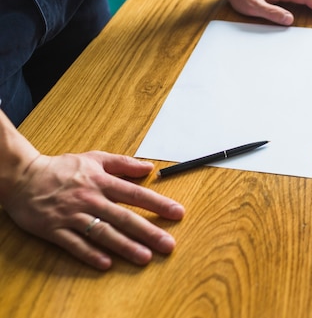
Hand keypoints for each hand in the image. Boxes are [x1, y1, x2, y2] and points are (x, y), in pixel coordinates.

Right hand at [1, 151, 183, 269]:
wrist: (22, 177)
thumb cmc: (62, 168)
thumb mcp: (95, 158)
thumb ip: (123, 163)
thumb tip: (149, 167)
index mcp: (101, 181)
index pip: (136, 194)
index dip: (158, 204)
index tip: (177, 213)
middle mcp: (90, 199)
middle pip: (124, 217)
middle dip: (148, 231)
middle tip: (168, 244)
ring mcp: (72, 215)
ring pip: (102, 233)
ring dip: (125, 246)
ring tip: (145, 257)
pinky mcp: (54, 229)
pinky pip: (74, 244)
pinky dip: (90, 254)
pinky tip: (106, 264)